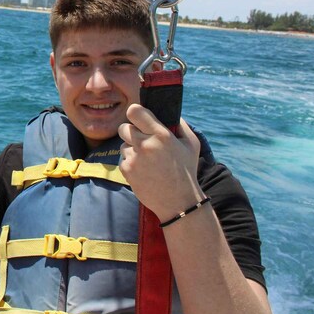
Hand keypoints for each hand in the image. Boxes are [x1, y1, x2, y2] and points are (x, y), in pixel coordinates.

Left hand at [118, 104, 202, 221]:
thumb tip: (169, 112)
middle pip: (123, 127)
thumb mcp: (191, 144)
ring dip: (132, 149)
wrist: (178, 202)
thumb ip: (180, 125)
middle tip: (141, 139)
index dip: (135, 112)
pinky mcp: (126, 170)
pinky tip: (144, 170)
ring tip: (148, 160)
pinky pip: (122, 159)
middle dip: (130, 131)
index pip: (134, 111)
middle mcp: (145, 144)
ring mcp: (134, 158)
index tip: (138, 117)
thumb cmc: (186, 171)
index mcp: (161, 135)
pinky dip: (130, 162)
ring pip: (123, 144)